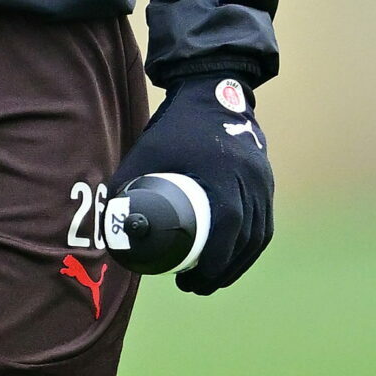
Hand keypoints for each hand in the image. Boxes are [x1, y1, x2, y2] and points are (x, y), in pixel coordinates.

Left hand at [109, 73, 272, 294]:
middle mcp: (250, 180)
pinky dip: (250, 245)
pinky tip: (234, 259)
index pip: (228, 229)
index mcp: (223, 174)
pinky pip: (265, 222)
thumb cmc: (176, 124)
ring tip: (212, 279)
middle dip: (223, 270)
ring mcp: (263, 180)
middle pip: (245, 239)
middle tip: (196, 286)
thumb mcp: (146, 151)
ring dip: (239, 263)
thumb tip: (108, 224)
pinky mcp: (267, 180)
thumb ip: (125, 184)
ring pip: (259, 234)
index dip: (215, 261)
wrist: (213, 89)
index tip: (194, 281)